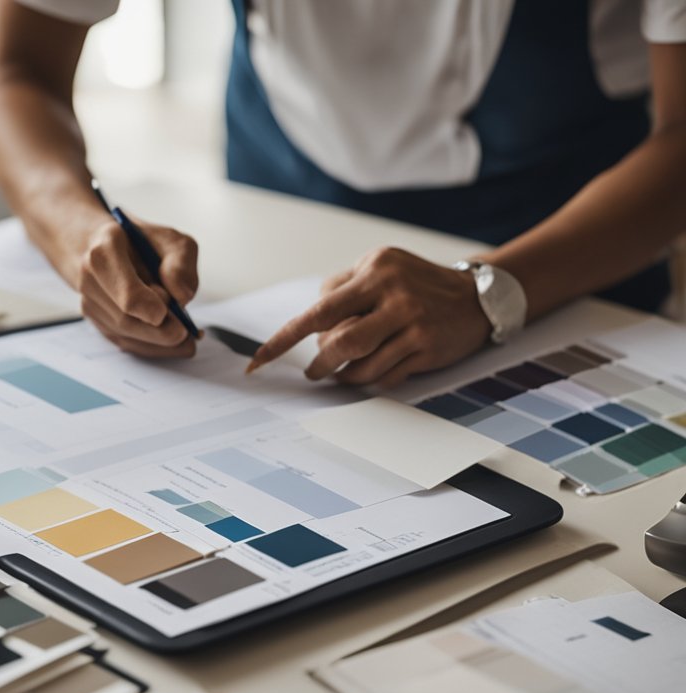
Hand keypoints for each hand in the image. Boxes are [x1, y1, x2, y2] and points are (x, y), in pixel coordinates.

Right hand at [62, 215, 199, 357]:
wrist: (100, 245)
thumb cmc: (139, 242)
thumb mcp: (170, 239)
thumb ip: (181, 262)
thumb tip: (181, 297)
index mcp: (106, 251)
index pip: (125, 292)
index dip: (150, 308)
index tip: (169, 310)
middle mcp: (89, 278)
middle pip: (126, 319)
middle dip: (159, 331)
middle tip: (186, 331)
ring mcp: (88, 302)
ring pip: (126, 335)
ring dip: (158, 340)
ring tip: (184, 333)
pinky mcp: (95, 320)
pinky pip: (124, 342)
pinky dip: (151, 347)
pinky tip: (172, 343)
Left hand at [247, 247, 491, 386]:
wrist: (478, 296)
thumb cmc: (417, 283)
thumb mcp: (380, 267)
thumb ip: (342, 289)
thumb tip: (308, 326)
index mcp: (376, 270)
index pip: (319, 309)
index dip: (285, 338)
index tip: (259, 360)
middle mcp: (395, 294)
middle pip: (338, 342)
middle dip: (320, 362)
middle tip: (315, 368)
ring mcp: (413, 323)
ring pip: (359, 364)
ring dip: (341, 375)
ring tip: (338, 373)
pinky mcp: (427, 349)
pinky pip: (383, 376)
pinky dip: (367, 380)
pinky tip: (365, 374)